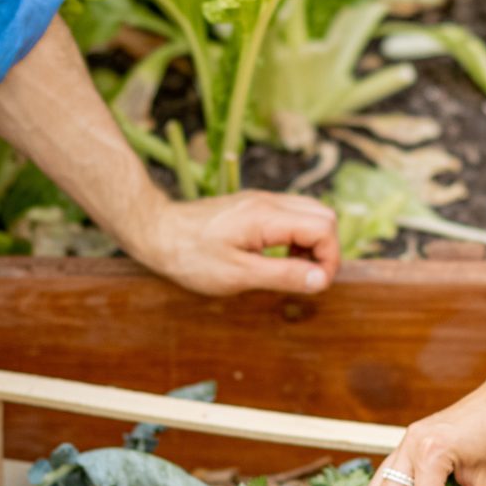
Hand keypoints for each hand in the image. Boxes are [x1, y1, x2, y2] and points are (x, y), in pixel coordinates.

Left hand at [123, 190, 339, 296]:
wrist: (156, 232)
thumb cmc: (191, 257)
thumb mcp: (238, 274)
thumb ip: (284, 275)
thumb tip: (322, 280)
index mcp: (268, 216)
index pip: (324, 228)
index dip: (329, 259)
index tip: (315, 285)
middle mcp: (269, 201)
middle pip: (323, 215)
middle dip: (325, 249)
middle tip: (307, 278)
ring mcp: (261, 201)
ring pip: (309, 213)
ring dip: (312, 243)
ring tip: (294, 270)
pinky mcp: (253, 206)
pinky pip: (291, 215)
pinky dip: (297, 237)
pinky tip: (278, 258)